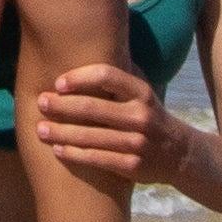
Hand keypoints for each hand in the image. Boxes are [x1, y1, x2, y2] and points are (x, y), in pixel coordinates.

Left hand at [33, 63, 184, 185]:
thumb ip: (117, 81)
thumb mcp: (142, 94)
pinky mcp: (133, 165)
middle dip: (62, 105)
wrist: (180, 154)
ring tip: (41, 129)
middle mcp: (141, 115)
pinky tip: (57, 150)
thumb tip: (78, 55)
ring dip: (61, 133)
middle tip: (41, 102)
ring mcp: (138, 142)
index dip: (80, 77)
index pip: (107, 76)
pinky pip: (97, 159)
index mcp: (142, 92)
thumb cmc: (149, 117)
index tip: (58, 83)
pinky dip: (75, 154)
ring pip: (91, 136)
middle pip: (94, 108)